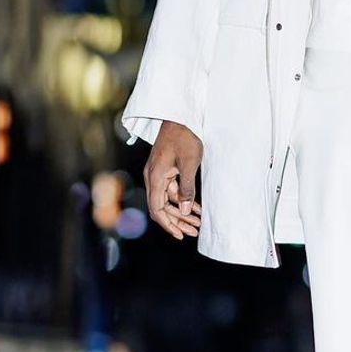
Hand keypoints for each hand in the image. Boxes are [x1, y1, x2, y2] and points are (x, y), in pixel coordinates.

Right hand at [144, 120, 203, 240]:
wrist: (181, 116)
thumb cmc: (185, 137)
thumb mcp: (189, 164)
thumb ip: (187, 188)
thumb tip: (184, 210)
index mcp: (155, 177)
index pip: (157, 209)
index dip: (169, 224)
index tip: (180, 235)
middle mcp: (152, 177)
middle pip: (161, 207)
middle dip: (178, 221)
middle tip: (194, 232)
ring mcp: (158, 174)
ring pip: (168, 200)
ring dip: (182, 212)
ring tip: (198, 222)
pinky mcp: (165, 170)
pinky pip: (172, 191)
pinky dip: (183, 200)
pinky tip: (196, 208)